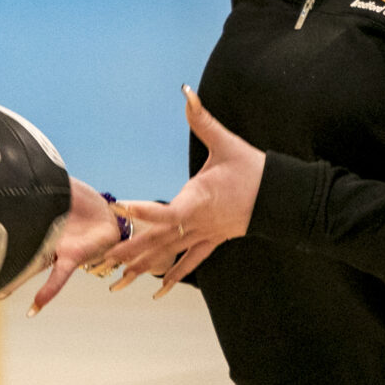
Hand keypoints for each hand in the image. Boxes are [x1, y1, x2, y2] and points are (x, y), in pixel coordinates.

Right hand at [0, 177, 126, 316]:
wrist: (110, 212)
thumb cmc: (82, 202)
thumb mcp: (54, 185)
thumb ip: (35, 179)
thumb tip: (11, 164)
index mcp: (32, 224)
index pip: (2, 236)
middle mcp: (38, 241)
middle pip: (8, 258)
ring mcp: (53, 251)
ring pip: (27, 269)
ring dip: (11, 283)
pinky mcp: (73, 257)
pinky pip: (58, 276)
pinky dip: (47, 291)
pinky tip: (35, 307)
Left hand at [106, 85, 262, 297]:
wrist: (282, 197)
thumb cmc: (253, 169)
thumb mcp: (227, 142)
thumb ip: (202, 119)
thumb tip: (187, 92)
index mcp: (197, 200)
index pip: (165, 210)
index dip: (141, 209)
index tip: (119, 206)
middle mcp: (197, 223)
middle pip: (158, 241)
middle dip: (130, 251)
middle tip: (102, 261)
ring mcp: (204, 235)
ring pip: (170, 257)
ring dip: (143, 269)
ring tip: (116, 283)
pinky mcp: (212, 241)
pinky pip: (191, 263)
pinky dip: (174, 277)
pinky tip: (158, 292)